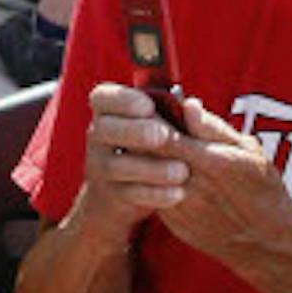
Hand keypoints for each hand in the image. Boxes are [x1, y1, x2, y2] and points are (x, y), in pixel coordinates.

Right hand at [71, 82, 190, 238]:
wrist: (139, 190)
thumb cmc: (162, 146)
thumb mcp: (176, 128)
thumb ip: (188, 118)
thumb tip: (193, 106)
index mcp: (111, 110)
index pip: (102, 97)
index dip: (122, 99)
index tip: (149, 107)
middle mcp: (98, 135)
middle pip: (103, 129)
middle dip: (134, 131)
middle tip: (162, 136)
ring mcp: (99, 166)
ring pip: (116, 165)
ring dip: (150, 168)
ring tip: (182, 171)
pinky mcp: (110, 195)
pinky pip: (127, 194)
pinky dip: (154, 194)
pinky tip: (177, 193)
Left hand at [151, 98, 291, 265]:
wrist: (266, 243)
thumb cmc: (263, 191)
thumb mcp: (248, 151)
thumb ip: (213, 128)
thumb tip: (187, 104)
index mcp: (207, 161)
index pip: (159, 134)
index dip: (146, 119)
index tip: (146, 107)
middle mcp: (187, 184)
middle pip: (144, 155)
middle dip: (139, 138)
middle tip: (140, 126)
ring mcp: (177, 206)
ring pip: (143, 177)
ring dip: (141, 161)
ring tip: (147, 149)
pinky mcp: (172, 223)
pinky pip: (151, 196)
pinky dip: (149, 183)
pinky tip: (158, 175)